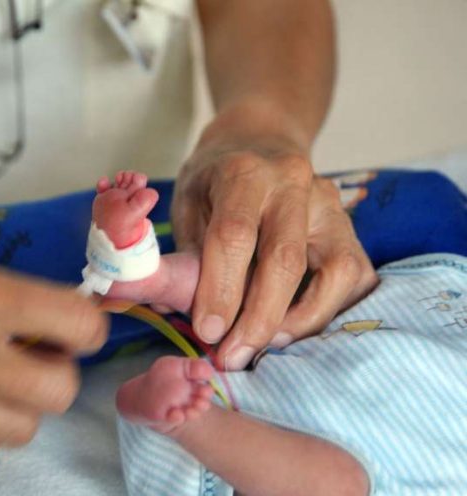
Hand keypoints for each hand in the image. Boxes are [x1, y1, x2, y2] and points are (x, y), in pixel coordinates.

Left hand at [173, 140, 376, 370]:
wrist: (260, 142)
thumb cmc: (216, 180)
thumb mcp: (187, 204)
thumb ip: (186, 254)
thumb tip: (176, 312)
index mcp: (243, 172)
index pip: (234, 235)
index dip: (220, 289)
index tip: (207, 332)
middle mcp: (294, 183)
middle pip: (285, 260)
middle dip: (257, 319)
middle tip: (232, 356)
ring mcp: (330, 205)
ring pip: (335, 272)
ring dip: (299, 321)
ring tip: (264, 344)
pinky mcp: (350, 227)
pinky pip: (353, 277)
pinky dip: (326, 311)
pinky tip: (292, 327)